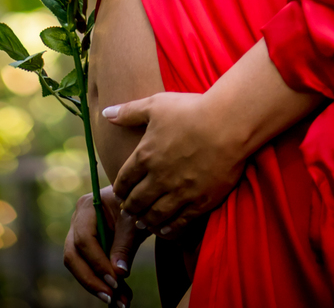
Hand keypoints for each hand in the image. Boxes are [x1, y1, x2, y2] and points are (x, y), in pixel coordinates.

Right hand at [64, 187, 139, 303]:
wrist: (137, 203)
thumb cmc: (134, 206)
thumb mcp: (134, 221)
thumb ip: (125, 244)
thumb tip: (119, 273)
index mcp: (87, 207)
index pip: (84, 240)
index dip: (98, 263)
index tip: (115, 282)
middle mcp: (77, 221)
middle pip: (72, 255)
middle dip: (91, 280)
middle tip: (112, 298)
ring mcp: (78, 235)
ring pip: (77, 266)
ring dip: (97, 287)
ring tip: (120, 303)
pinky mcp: (85, 250)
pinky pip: (87, 269)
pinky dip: (102, 284)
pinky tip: (120, 297)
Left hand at [105, 92, 247, 234]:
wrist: (227, 124)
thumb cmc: (191, 109)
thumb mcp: (156, 104)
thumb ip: (129, 111)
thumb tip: (106, 113)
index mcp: (145, 155)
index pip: (124, 180)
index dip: (120, 189)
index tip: (119, 193)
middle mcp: (158, 178)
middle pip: (137, 201)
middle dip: (130, 208)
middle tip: (128, 211)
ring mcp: (179, 192)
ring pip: (156, 215)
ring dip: (146, 220)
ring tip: (143, 222)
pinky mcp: (200, 201)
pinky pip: (180, 222)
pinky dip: (169, 228)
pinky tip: (166, 229)